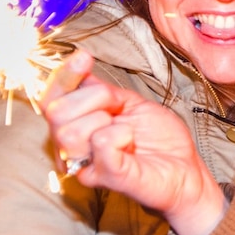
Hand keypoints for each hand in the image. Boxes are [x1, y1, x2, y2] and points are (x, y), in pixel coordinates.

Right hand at [38, 49, 226, 234]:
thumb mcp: (128, 102)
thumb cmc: (159, 140)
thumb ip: (99, 89)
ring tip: (127, 130)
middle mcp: (73, 148)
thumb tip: (78, 63)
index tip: (84, 57)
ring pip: (71, 131)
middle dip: (93, 97)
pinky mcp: (106, 177)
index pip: (49, 100)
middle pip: (56, 112)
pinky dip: (120, 134)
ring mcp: (87, 165)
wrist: (185, 169)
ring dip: (105, 119)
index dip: (63, 75)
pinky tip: (131, 142)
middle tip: (119, 107)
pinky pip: (100, 142)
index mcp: (75, 127)